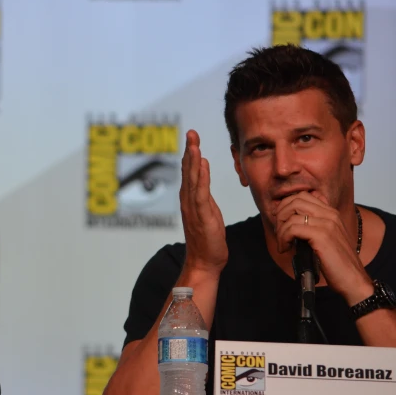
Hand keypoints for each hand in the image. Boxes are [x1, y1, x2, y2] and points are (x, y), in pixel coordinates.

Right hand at [179, 130, 227, 275]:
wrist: (204, 262)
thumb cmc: (207, 239)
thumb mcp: (208, 209)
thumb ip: (203, 190)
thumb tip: (202, 167)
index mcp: (190, 199)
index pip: (189, 171)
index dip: (190, 153)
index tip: (193, 137)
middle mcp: (188, 200)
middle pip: (188, 171)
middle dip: (189, 151)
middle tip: (191, 132)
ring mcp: (193, 208)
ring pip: (192, 179)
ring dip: (192, 160)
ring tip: (193, 143)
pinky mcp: (201, 215)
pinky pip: (201, 193)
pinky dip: (201, 177)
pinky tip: (202, 164)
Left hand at [273, 192, 372, 304]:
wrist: (353, 280)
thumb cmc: (337, 263)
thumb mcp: (326, 239)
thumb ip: (313, 227)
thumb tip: (288, 223)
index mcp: (331, 213)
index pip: (302, 196)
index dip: (286, 206)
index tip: (281, 222)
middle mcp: (330, 215)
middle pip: (294, 201)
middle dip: (280, 216)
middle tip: (278, 232)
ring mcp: (327, 224)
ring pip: (291, 215)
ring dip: (280, 231)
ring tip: (283, 244)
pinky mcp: (322, 236)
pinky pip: (292, 229)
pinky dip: (284, 238)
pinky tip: (285, 249)